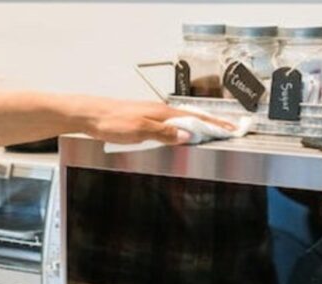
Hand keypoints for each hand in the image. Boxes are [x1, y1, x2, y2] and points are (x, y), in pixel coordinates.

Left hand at [77, 97, 234, 144]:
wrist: (89, 115)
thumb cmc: (111, 121)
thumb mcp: (140, 129)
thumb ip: (165, 133)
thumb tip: (188, 135)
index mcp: (163, 113)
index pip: (197, 118)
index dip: (216, 125)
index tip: (232, 129)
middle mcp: (161, 111)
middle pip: (194, 117)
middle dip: (213, 124)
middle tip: (230, 129)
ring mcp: (154, 114)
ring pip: (184, 120)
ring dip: (200, 125)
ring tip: (213, 131)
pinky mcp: (146, 119)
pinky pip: (173, 123)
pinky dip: (185, 127)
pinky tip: (184, 132)